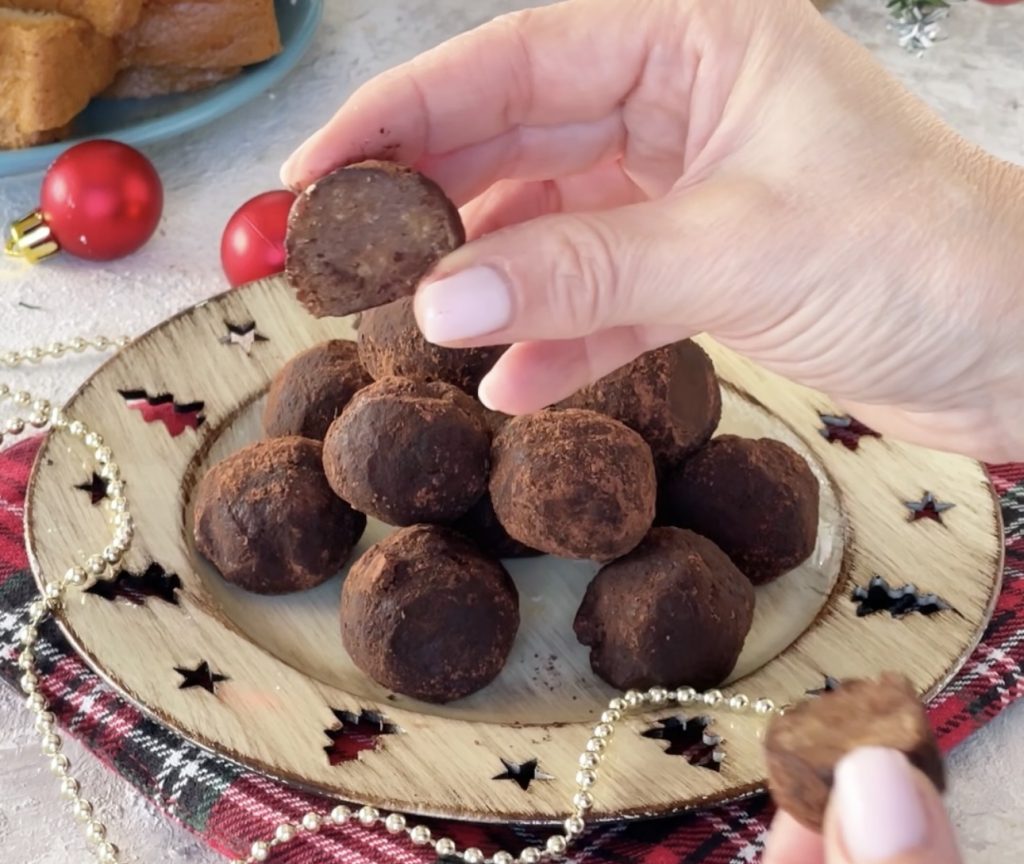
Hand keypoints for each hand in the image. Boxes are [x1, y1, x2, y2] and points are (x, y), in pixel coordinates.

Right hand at [282, 0, 1023, 461]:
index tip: (320, 173)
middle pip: (519, 143)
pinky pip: (599, 298)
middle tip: (343, 260)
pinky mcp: (699, 267)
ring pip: (552, 230)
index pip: (514, 63)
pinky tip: (513, 388)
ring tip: (418, 332)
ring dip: (491, 285)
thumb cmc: (917, 259)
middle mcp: (680, 105)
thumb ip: (581, 273)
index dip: (406, 117)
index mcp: (694, 41)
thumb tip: (439, 302)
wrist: (1012, 348)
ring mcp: (685, 191)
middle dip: (433, 205)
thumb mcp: (735, 250)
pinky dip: (557, 343)